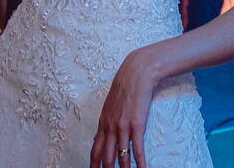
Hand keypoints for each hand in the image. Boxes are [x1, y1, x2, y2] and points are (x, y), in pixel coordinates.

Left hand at [91, 48, 155, 167]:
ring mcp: (122, 127)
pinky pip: (137, 150)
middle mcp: (110, 127)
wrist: (135, 74)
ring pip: (121, 157)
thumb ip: (106, 123)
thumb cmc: (125, 88)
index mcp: (103, 123)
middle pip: (106, 157)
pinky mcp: (136, 125)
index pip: (95, 150)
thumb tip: (101, 138)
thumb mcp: (110, 106)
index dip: (94, 164)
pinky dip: (139, 164)